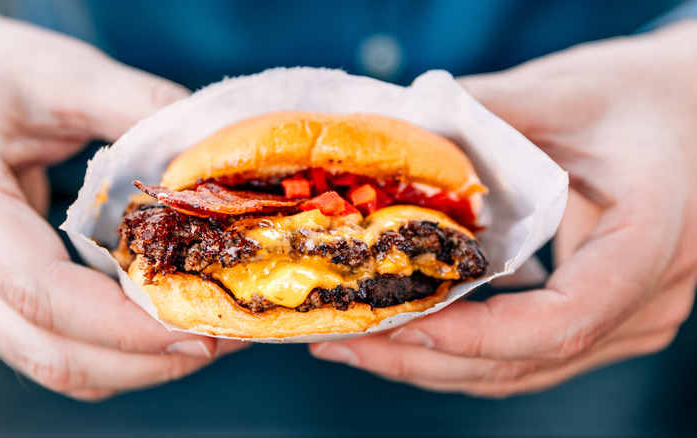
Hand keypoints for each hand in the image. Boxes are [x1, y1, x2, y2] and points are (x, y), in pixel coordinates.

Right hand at [0, 7, 245, 399]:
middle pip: (47, 349)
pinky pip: (38, 345)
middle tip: (220, 337)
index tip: (203, 326)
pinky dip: (102, 348)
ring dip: (130, 362)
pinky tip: (151, 321)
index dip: (129, 325)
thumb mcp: (60, 72)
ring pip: (45, 360)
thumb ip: (141, 110)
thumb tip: (218, 158)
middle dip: (143, 358)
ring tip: (199, 331)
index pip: (43, 293)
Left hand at [311, 21, 696, 396]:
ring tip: (358, 343)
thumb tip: (398, 131)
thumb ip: (488, 114)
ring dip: (434, 363)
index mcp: (650, 241)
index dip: (473, 337)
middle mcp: (649, 298)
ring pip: (523, 370)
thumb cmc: (639, 97)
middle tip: (345, 340)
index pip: (562, 321)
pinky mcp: (607, 317)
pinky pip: (527, 352)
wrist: (686, 112)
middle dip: (425, 359)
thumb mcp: (568, 92)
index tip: (397, 322)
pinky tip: (409, 328)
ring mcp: (631, 317)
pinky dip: (463, 349)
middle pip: (528, 361)